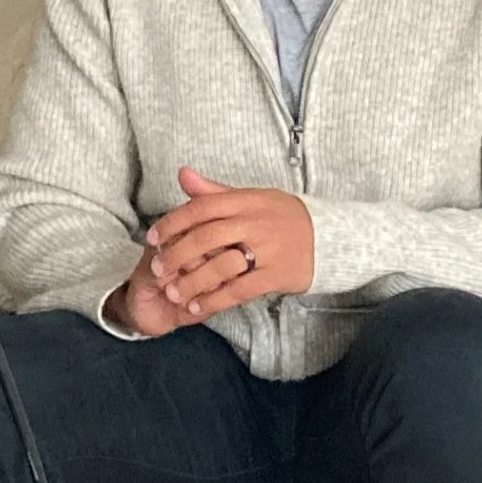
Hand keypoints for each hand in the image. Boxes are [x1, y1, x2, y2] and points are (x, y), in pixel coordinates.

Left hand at [139, 167, 313, 324]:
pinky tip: (196, 308)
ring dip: (191, 281)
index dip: (173, 221)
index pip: (202, 207)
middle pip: (206, 236)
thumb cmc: (282, 217)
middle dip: (176, 253)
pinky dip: (215, 300)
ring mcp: (268, 249)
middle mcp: (256, 222)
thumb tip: (182, 174)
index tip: (152, 237)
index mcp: (247, 200)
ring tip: (172, 293)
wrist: (329, 237)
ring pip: (221, 265)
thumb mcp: (252, 199)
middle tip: (157, 268)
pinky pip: (240, 290)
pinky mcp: (276, 274)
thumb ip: (215, 192)